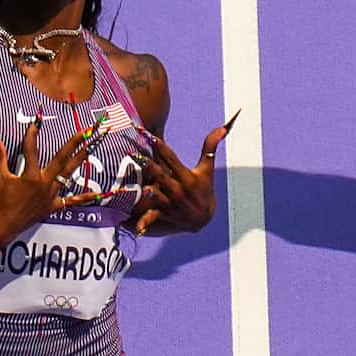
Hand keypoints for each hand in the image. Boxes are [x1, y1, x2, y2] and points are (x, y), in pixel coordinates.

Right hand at [0, 117, 97, 247]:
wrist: (0, 228)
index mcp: (31, 176)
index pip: (32, 150)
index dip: (32, 135)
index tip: (35, 123)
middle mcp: (45, 184)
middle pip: (62, 159)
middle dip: (74, 143)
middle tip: (85, 131)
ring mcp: (51, 196)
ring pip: (68, 175)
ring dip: (80, 160)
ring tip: (91, 148)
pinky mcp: (52, 207)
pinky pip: (71, 202)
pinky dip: (84, 198)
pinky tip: (97, 193)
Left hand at [130, 114, 236, 235]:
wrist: (204, 218)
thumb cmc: (204, 189)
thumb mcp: (207, 169)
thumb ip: (210, 147)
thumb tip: (222, 128)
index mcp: (187, 177)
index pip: (172, 160)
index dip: (162, 148)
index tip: (151, 136)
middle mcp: (178, 189)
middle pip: (161, 175)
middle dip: (149, 166)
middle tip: (133, 155)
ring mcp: (170, 202)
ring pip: (156, 195)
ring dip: (148, 191)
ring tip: (137, 185)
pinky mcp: (164, 213)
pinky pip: (152, 218)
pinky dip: (145, 222)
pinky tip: (135, 227)